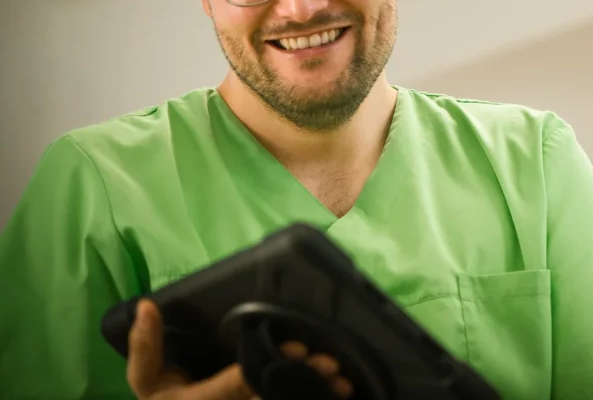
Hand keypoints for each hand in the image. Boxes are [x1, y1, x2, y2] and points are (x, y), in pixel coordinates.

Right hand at [127, 299, 353, 398]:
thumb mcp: (148, 380)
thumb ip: (146, 346)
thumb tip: (148, 304)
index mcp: (202, 399)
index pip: (237, 383)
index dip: (266, 368)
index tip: (295, 348)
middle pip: (268, 395)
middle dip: (301, 378)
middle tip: (331, 363)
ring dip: (313, 393)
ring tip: (344, 382)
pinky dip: (310, 399)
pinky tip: (338, 392)